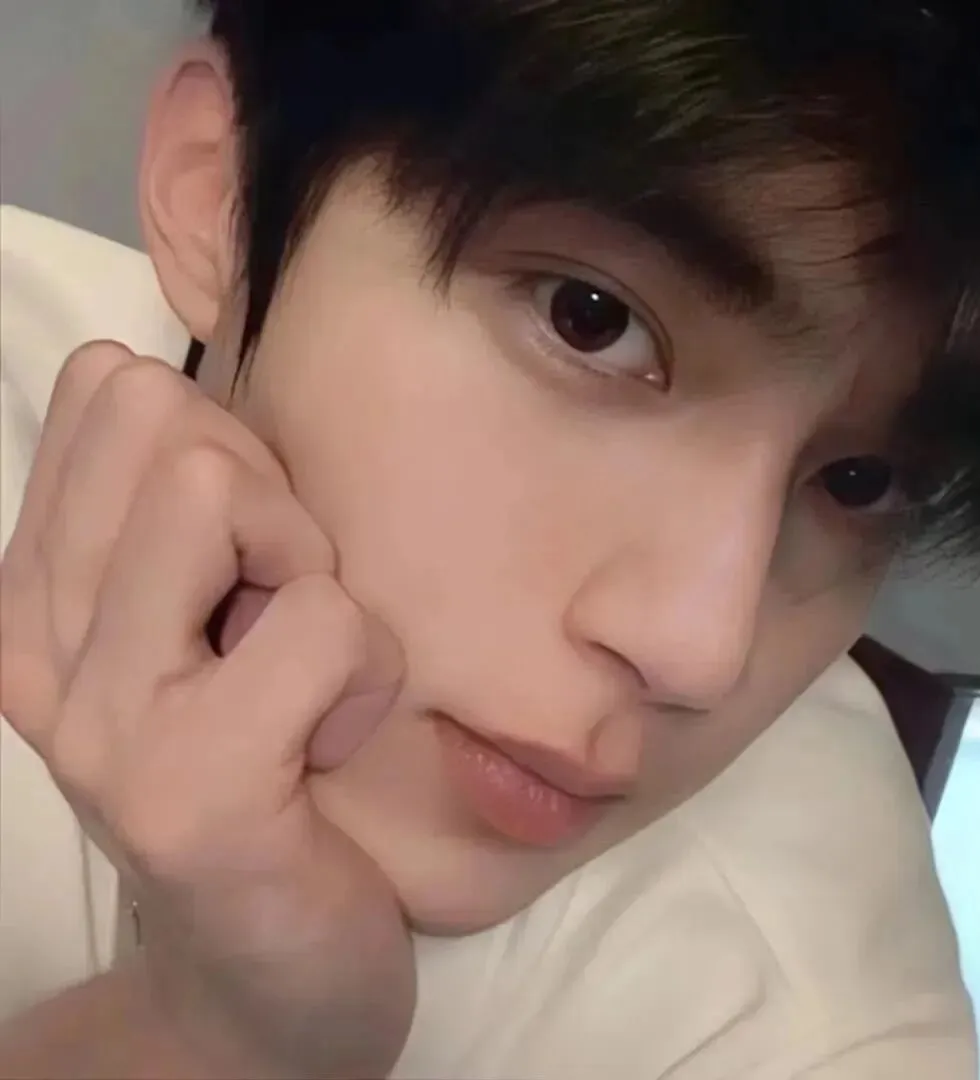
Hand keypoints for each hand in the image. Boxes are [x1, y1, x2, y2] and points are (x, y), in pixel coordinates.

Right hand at [0, 342, 415, 1078]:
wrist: (262, 974)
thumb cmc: (264, 772)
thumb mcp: (205, 628)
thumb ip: (187, 518)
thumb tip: (179, 382)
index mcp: (39, 591)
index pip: (110, 391)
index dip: (225, 451)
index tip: (245, 561)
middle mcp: (42, 643)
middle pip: (172, 424)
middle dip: (273, 508)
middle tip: (282, 620)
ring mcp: (108, 716)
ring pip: (227, 492)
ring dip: (314, 580)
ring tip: (303, 679)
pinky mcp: (198, 783)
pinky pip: (327, 620)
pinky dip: (366, 671)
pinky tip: (329, 744)